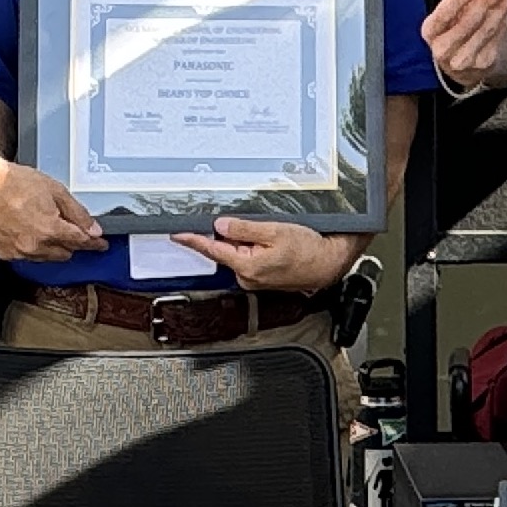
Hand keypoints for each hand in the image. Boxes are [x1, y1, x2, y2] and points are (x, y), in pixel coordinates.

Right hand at [0, 138, 106, 263]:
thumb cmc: (13, 182)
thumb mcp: (55, 189)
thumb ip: (77, 212)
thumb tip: (92, 229)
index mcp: (50, 229)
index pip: (81, 242)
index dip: (94, 243)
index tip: (100, 244)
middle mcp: (35, 245)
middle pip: (66, 253)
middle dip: (72, 243)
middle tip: (71, 228)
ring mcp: (19, 251)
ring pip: (48, 258)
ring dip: (53, 247)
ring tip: (46, 226)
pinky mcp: (6, 252)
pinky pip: (29, 256)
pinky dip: (34, 248)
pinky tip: (30, 231)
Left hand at [169, 214, 358, 294]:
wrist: (327, 264)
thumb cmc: (308, 250)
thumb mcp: (275, 231)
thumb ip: (244, 229)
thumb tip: (221, 226)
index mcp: (247, 266)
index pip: (213, 250)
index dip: (194, 240)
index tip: (178, 235)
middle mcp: (247, 277)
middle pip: (227, 250)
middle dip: (234, 236)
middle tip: (260, 228)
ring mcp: (254, 280)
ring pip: (239, 254)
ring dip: (248, 242)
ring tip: (274, 237)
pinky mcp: (261, 278)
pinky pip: (249, 259)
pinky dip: (254, 249)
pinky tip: (274, 244)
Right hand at [421, 0, 506, 92]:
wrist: (461, 60)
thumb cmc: (454, 27)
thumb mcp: (454, 7)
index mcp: (431, 31)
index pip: (443, 14)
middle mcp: (443, 48)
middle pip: (466, 23)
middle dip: (485, 1)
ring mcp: (463, 59)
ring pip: (485, 31)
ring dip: (500, 8)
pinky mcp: (482, 63)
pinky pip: (496, 37)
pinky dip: (504, 18)